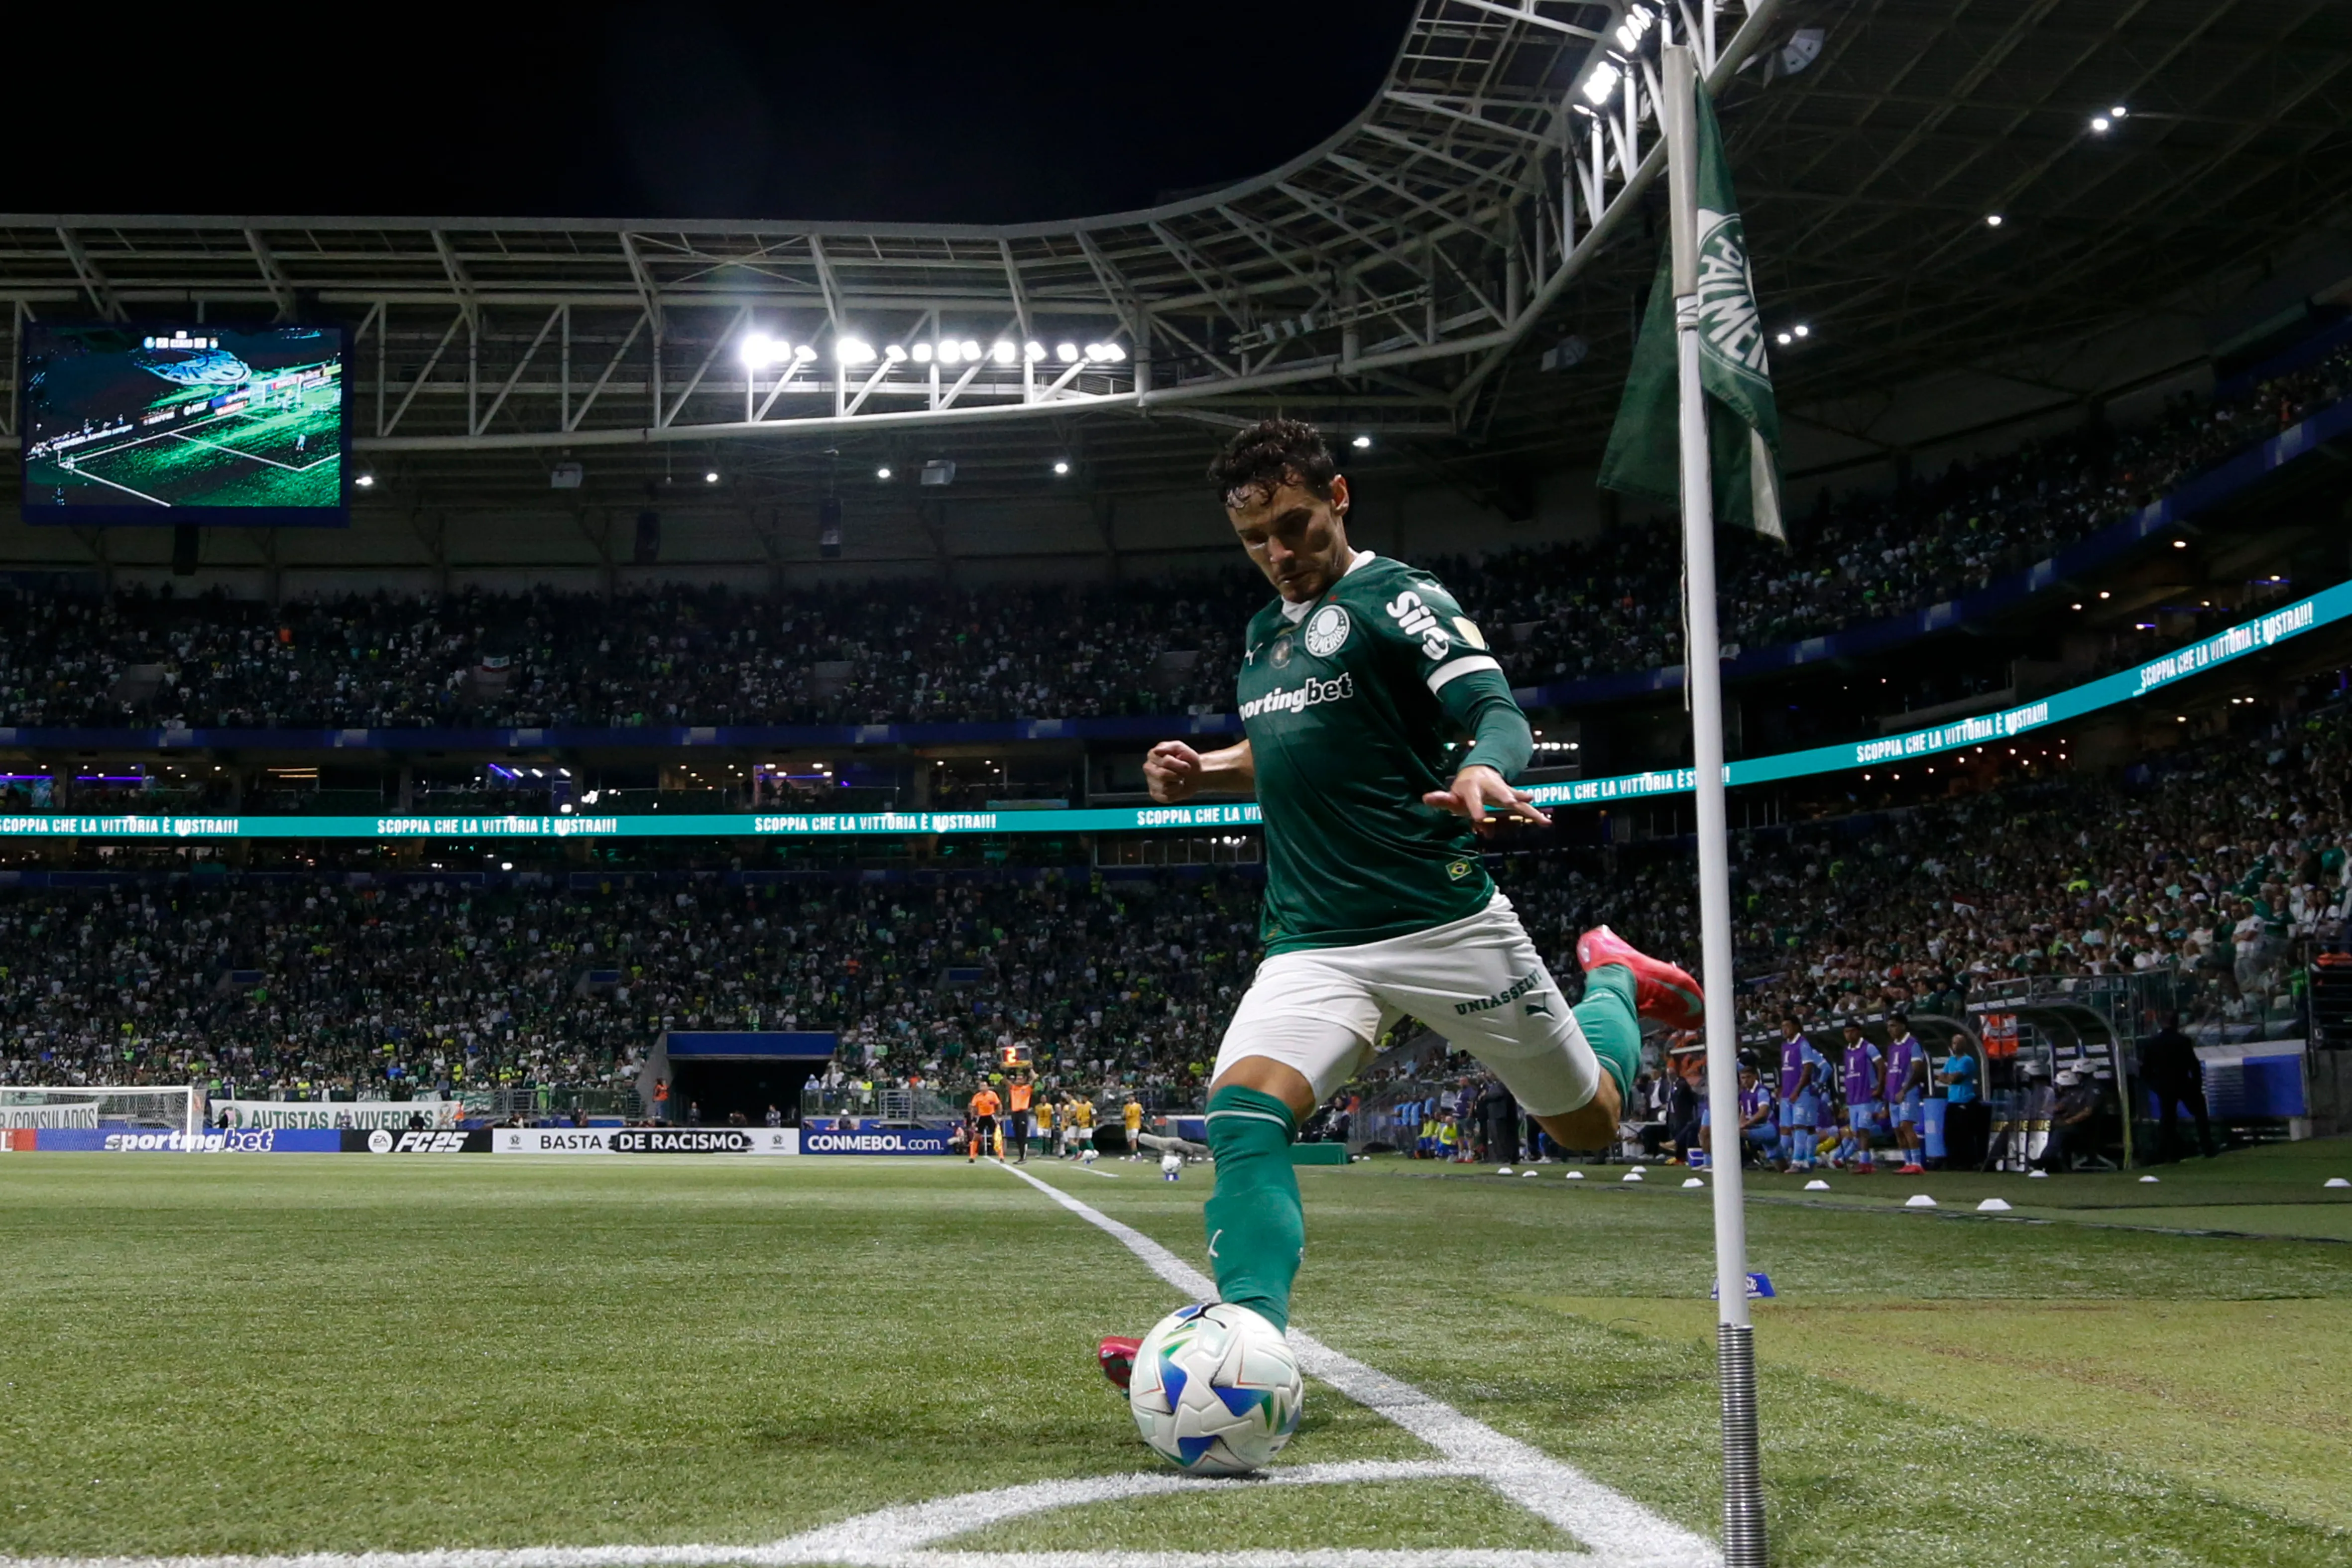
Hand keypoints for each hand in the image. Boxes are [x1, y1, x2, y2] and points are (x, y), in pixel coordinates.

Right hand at [1144, 741, 1204, 803]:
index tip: (1186, 765)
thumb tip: (1156, 751)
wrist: (1196, 774)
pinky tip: (1176, 787)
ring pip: (1164, 787)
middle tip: (1182, 773)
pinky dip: (1176, 793)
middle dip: (1177, 775)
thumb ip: (1169, 747)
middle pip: (1162, 775)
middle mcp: (1148, 768)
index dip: (1179, 765)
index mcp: (1153, 755)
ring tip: (1178, 779)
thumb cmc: (1187, 759)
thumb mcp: (1181, 749)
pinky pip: (1166, 797)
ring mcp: (1151, 782)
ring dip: (1177, 783)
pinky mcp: (1156, 794)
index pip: (1165, 762)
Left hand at [1421, 764, 1549, 833]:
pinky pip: (1524, 806)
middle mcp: (1491, 787)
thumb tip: (1425, 798)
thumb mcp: (1452, 795)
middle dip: (1506, 797)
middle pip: (1499, 791)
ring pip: (1515, 796)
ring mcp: (1504, 791)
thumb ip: (1441, 799)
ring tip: (1535, 805)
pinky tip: (1546, 822)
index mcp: (1473, 787)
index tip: (1480, 820)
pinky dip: (1534, 814)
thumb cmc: (1463, 789)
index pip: (1474, 799)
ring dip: (1524, 801)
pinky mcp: (1513, 797)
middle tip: (1511, 803)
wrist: (1479, 771)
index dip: (1476, 808)